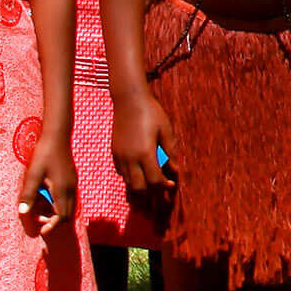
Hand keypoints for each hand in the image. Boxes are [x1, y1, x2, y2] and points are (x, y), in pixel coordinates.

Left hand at [19, 131, 75, 235]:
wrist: (57, 136)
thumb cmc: (44, 154)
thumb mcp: (33, 174)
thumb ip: (29, 194)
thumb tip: (22, 212)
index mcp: (62, 190)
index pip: (61, 216)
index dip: (52, 225)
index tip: (42, 231)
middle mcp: (71, 188)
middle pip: (68, 214)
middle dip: (55, 220)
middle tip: (39, 219)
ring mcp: (73, 183)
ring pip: (69, 205)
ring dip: (57, 211)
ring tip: (41, 208)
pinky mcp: (72, 178)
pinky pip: (69, 197)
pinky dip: (59, 203)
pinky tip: (47, 196)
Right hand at [112, 89, 177, 203]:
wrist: (129, 100)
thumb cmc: (151, 113)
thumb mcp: (166, 131)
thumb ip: (171, 152)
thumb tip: (176, 169)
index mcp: (145, 153)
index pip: (154, 180)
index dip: (163, 186)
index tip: (171, 184)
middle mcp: (130, 158)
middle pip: (139, 187)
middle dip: (151, 191)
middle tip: (161, 186)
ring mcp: (120, 156)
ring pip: (128, 182)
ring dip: (140, 184)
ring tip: (151, 179)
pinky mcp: (114, 152)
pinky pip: (121, 172)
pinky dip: (131, 176)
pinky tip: (140, 169)